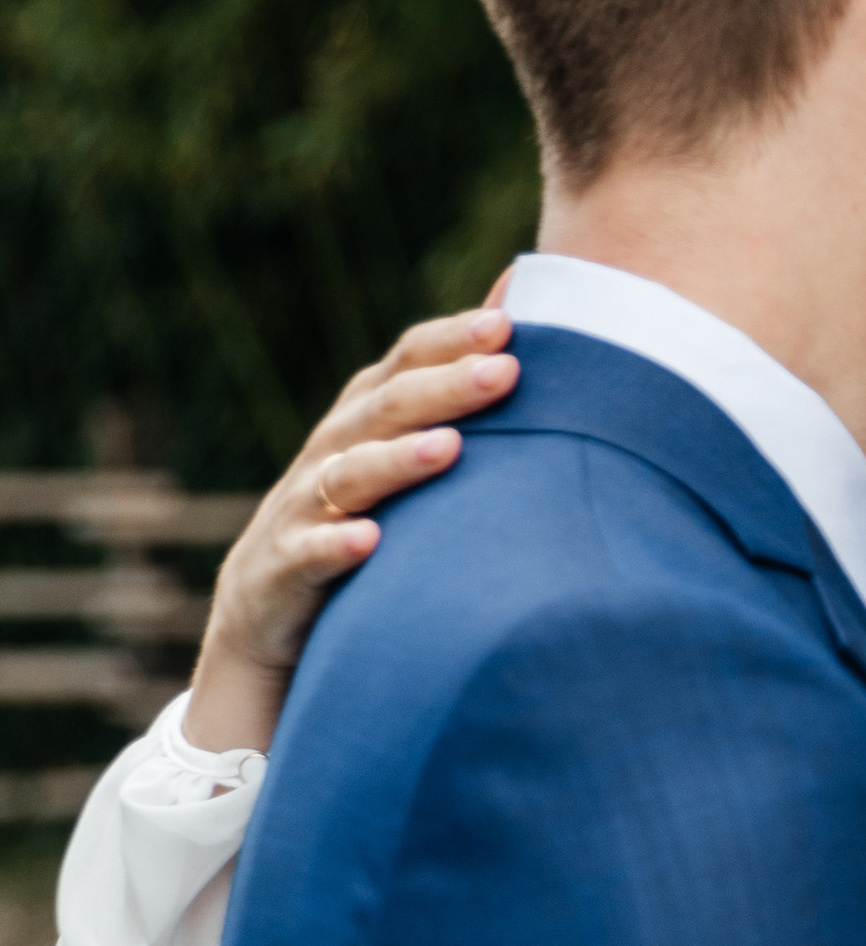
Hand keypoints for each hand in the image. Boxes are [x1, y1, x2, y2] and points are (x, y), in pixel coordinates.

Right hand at [183, 306, 518, 753]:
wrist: (265, 622)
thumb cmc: (360, 530)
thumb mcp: (401, 467)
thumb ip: (452, 409)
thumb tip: (521, 331)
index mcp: (361, 423)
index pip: (402, 363)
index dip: (449, 340)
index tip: (508, 323)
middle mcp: (329, 455)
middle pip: (384, 410)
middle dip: (445, 388)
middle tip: (504, 371)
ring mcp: (300, 513)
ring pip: (346, 475)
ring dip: (397, 461)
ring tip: (450, 449)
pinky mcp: (279, 573)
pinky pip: (306, 555)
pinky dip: (335, 546)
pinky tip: (370, 541)